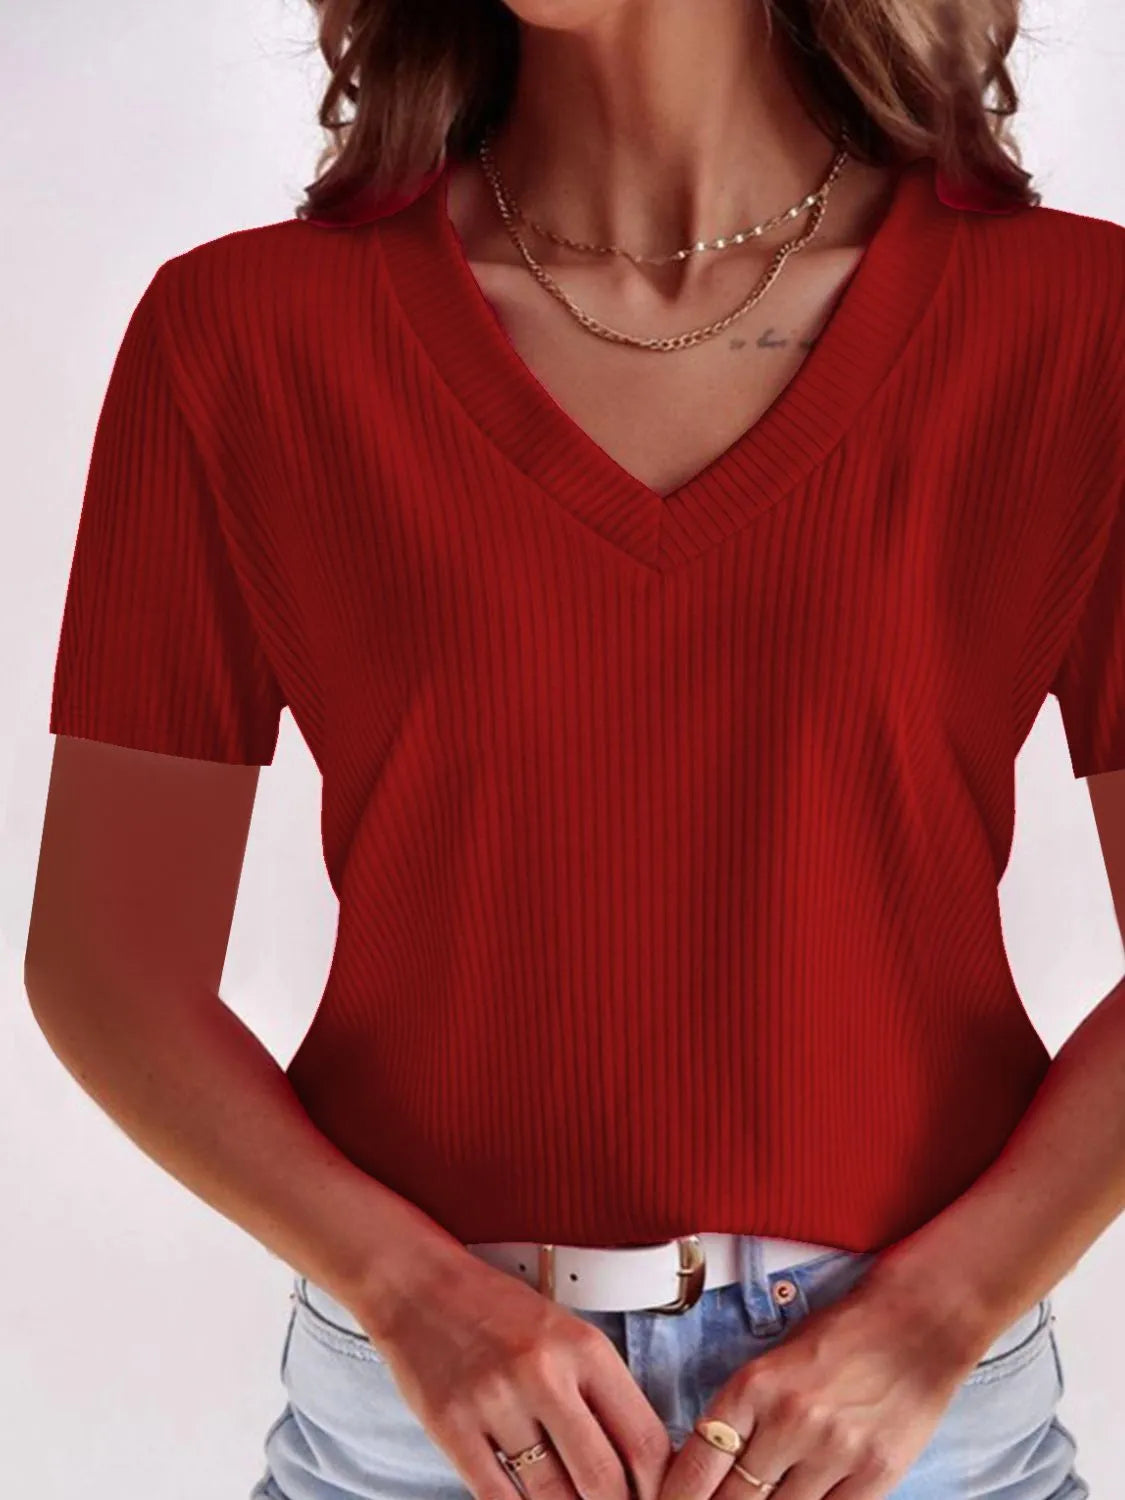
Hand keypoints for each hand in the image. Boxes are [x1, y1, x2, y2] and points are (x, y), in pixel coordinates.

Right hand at [356, 1247, 673, 1499]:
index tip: (656, 1499)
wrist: (420, 1285)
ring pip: (551, 1496)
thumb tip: (637, 1464)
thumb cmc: (498, 1310)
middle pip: (603, 1478)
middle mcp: (543, 1372)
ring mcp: (495, 1400)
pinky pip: (496, 1497)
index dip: (658, 1487)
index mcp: (583, 1346)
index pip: (643, 1440)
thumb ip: (600, 1392)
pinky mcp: (451, 1425)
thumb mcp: (566, 1333)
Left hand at [654, 1277, 977, 1499]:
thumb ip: (744, 1413)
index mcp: (754, 1385)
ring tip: (763, 1497)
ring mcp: (833, 1452)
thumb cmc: (841, 1337)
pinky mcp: (874, 1476)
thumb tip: (711, 1468)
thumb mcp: (775, 1361)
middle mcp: (789, 1421)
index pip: (697, 1464)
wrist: (916, 1324)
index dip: (678, 1497)